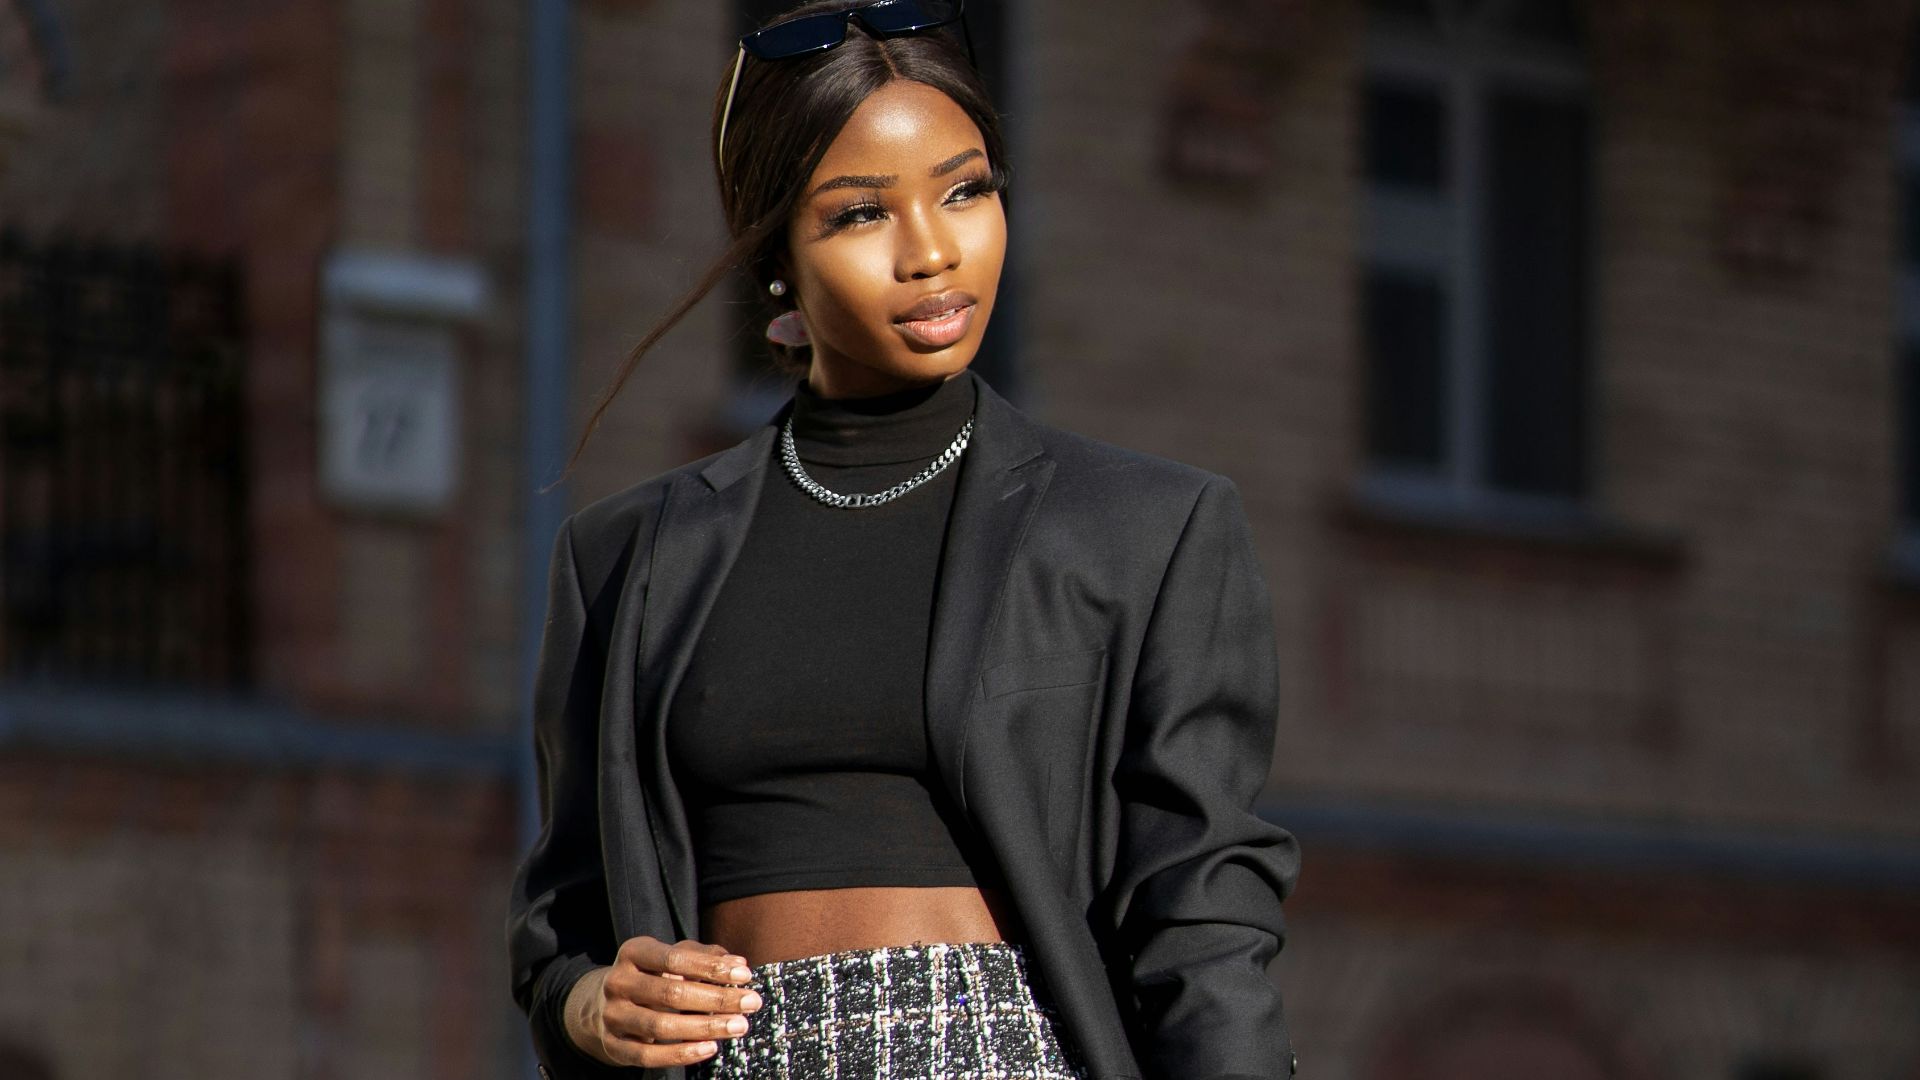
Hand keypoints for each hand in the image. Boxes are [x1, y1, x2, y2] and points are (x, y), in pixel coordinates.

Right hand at [565, 936, 762, 1067]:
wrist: (602, 1005)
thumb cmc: (651, 975)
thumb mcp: (670, 957)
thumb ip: (703, 956)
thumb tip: (738, 962)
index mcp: (633, 952)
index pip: (675, 957)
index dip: (711, 967)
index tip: (745, 974)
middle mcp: (618, 982)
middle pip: (671, 993)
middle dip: (717, 998)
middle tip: (751, 1003)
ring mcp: (613, 1016)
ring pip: (661, 1026)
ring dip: (705, 1027)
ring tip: (738, 1026)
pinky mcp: (614, 1046)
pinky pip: (648, 1056)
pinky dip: (681, 1053)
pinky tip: (709, 1047)